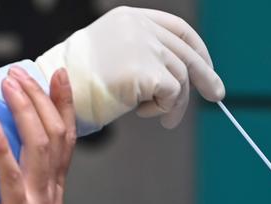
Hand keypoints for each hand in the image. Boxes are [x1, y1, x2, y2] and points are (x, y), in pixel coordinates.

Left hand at [0, 67, 75, 203]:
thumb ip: (10, 192)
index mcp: (53, 192)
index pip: (64, 141)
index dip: (64, 107)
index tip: (57, 77)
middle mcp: (51, 192)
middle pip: (57, 135)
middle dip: (44, 98)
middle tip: (26, 71)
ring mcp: (38, 203)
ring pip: (41, 147)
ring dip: (26, 112)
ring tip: (10, 84)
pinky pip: (11, 178)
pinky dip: (1, 151)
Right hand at [35, 6, 224, 129]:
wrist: (53, 92)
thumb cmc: (78, 81)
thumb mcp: (114, 55)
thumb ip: (145, 55)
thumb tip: (181, 74)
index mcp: (131, 18)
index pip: (178, 29)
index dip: (197, 49)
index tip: (205, 66)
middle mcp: (139, 27)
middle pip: (186, 53)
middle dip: (206, 76)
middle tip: (217, 94)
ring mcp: (143, 46)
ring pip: (181, 78)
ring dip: (175, 104)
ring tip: (161, 118)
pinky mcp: (146, 70)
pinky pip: (172, 94)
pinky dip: (164, 109)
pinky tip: (143, 113)